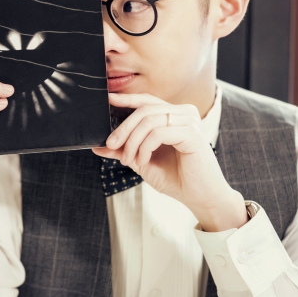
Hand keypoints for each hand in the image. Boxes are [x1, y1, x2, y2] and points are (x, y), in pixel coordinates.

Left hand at [91, 93, 246, 231]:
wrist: (199, 197)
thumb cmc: (175, 178)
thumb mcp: (142, 161)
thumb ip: (123, 150)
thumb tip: (98, 146)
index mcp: (174, 115)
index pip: (147, 101)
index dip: (126, 98)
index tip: (108, 100)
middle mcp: (184, 114)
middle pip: (144, 109)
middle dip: (123, 128)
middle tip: (111, 145)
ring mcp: (190, 122)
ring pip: (149, 120)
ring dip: (132, 142)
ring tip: (129, 160)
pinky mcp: (193, 135)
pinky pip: (158, 133)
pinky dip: (145, 147)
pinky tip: (143, 160)